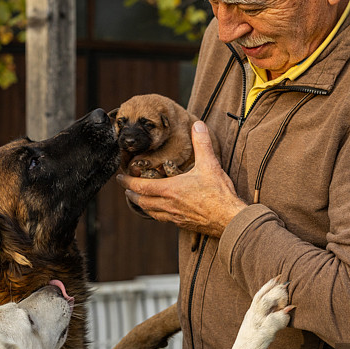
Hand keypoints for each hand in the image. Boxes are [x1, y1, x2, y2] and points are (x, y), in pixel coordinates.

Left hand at [116, 121, 246, 237]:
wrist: (229, 220)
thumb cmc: (219, 195)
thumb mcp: (210, 165)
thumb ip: (202, 143)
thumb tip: (197, 125)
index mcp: (170, 190)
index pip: (141, 186)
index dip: (128, 181)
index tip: (120, 177)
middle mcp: (168, 205)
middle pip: (141, 202)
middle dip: (131, 194)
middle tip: (126, 188)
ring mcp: (175, 216)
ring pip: (151, 212)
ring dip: (142, 205)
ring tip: (138, 199)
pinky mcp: (183, 223)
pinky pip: (163, 219)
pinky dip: (156, 213)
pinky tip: (161, 210)